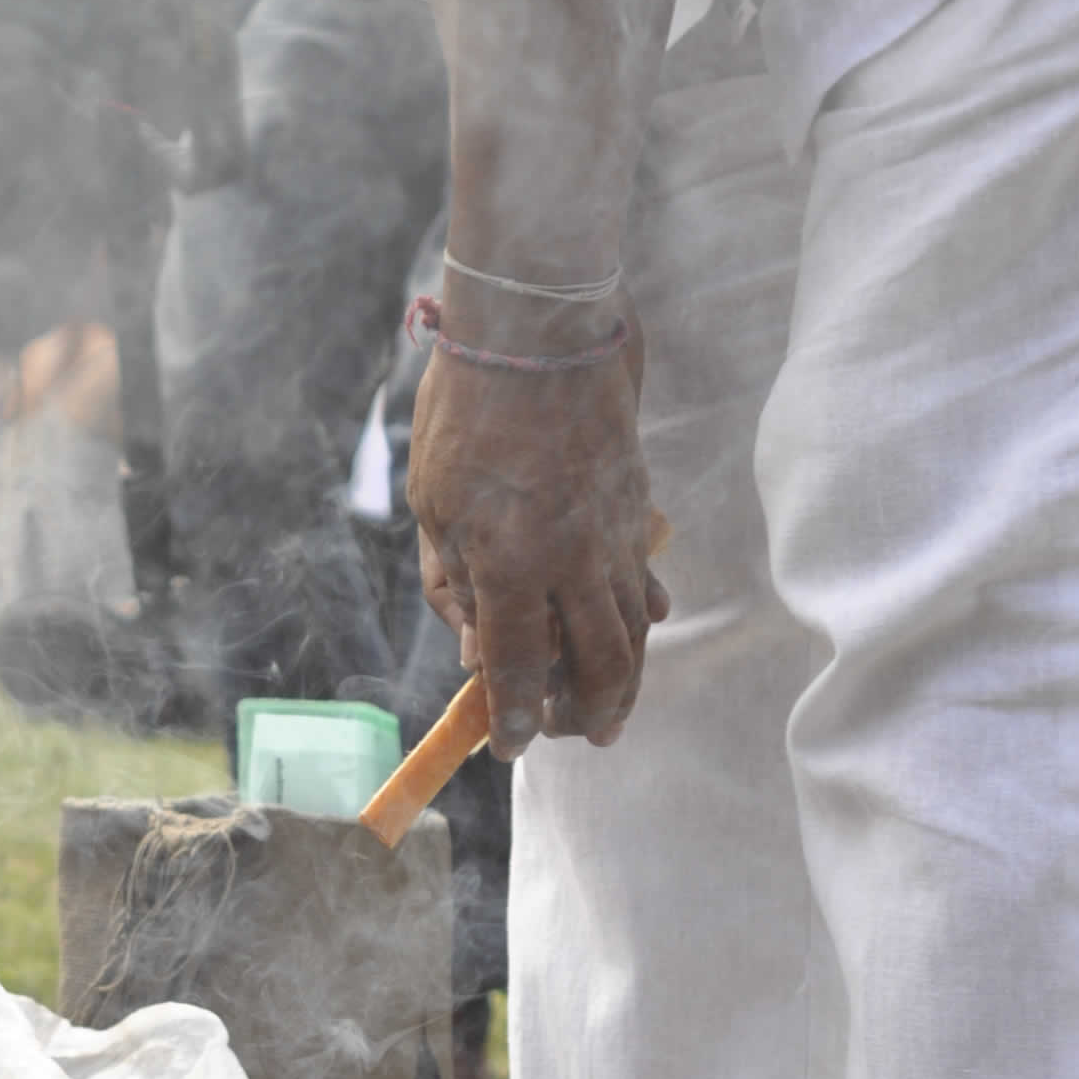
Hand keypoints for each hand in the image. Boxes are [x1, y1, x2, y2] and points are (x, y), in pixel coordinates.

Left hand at [407, 324, 667, 756]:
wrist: (540, 333)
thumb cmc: (466, 414)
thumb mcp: (433, 503)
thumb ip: (454, 582)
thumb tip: (473, 649)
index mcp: (510, 563)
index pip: (520, 667)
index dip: (516, 716)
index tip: (510, 746)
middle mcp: (572, 561)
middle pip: (597, 665)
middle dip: (584, 714)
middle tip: (568, 735)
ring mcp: (613, 537)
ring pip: (634, 633)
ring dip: (624, 684)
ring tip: (608, 716)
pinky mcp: (635, 511)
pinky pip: (645, 584)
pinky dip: (644, 621)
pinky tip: (641, 637)